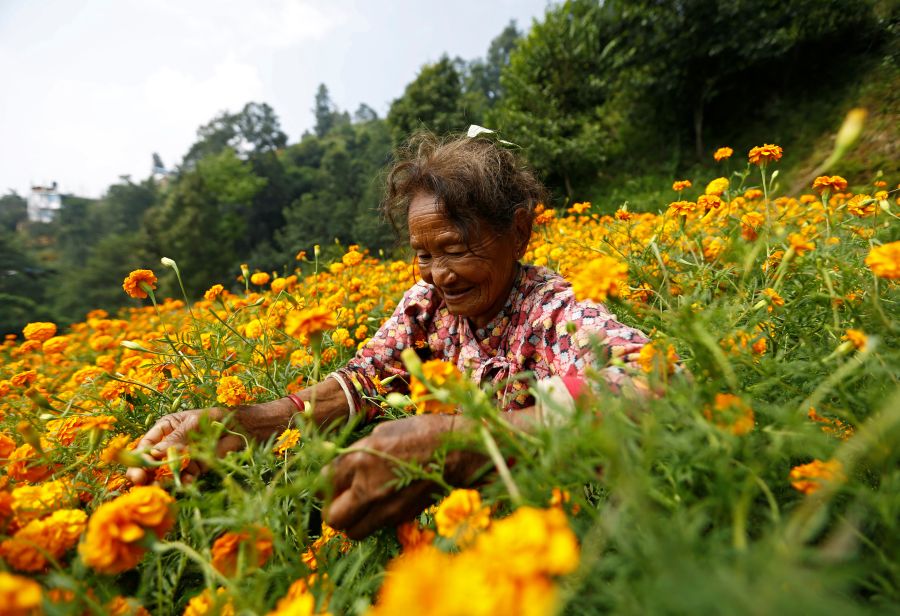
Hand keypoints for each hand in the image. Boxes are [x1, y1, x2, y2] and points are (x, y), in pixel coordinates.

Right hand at [125, 408, 243, 485]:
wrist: (240, 426)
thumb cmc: (214, 417)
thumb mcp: (193, 423)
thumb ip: (176, 438)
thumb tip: (154, 453)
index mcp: (165, 429)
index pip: (146, 445)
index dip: (140, 457)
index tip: (138, 467)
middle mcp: (169, 445)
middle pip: (151, 462)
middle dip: (144, 472)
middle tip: (140, 481)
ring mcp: (181, 458)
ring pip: (166, 472)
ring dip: (161, 481)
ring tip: (158, 487)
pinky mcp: (195, 468)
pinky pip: (185, 478)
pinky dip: (183, 482)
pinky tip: (184, 484)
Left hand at [323, 414, 484, 538]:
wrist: (456, 451)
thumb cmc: (419, 433)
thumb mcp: (382, 432)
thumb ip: (356, 451)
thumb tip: (336, 462)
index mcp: (361, 459)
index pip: (324, 482)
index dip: (325, 482)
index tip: (331, 480)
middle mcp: (369, 487)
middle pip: (333, 517)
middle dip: (332, 510)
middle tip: (340, 499)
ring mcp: (385, 507)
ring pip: (352, 531)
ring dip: (351, 521)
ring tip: (359, 505)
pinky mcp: (400, 517)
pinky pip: (374, 528)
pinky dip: (372, 521)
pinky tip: (381, 503)